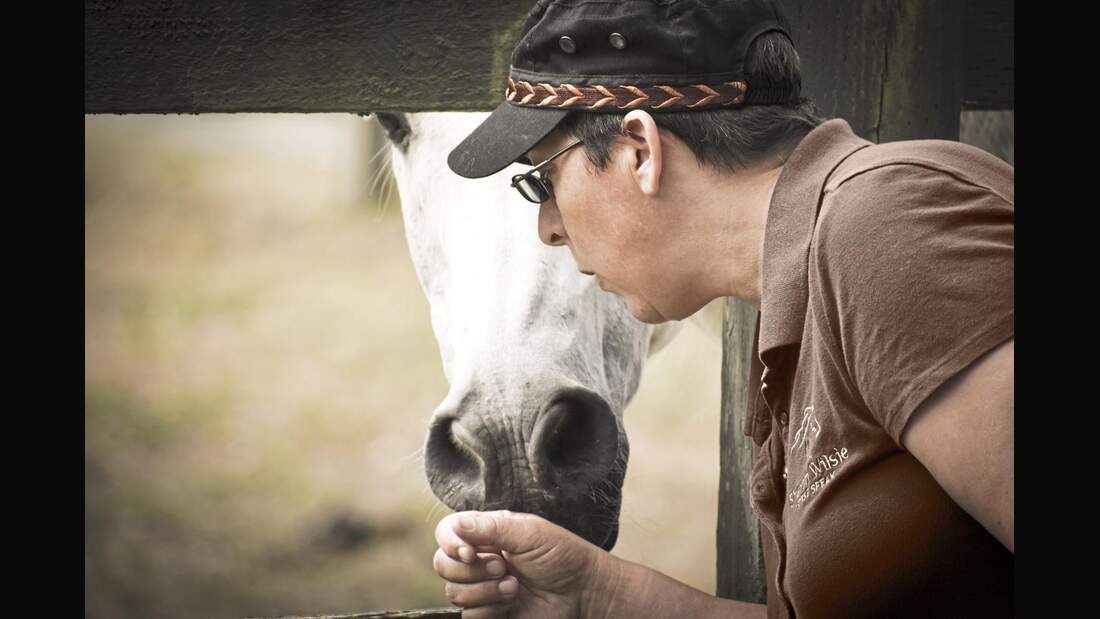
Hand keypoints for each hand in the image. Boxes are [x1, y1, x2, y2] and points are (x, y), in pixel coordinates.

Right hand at [433, 510, 613, 617]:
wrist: (584, 592)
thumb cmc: (562, 555)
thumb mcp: (530, 533)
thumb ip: (491, 527)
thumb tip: (456, 525)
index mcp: (488, 533)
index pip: (447, 532)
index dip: (450, 542)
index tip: (469, 552)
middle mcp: (481, 558)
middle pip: (443, 564)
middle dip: (470, 570)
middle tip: (503, 567)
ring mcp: (484, 586)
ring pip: (454, 592)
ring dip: (484, 591)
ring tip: (514, 586)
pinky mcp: (491, 612)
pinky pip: (469, 615)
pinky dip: (489, 610)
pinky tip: (513, 602)